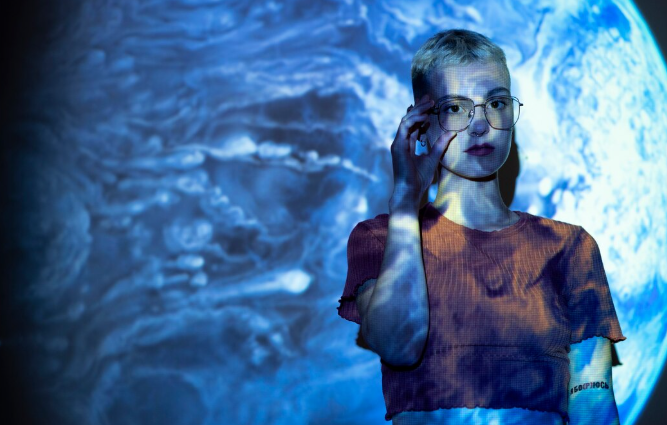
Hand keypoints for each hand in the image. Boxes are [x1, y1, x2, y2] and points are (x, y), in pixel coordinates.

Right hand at [390, 94, 456, 209]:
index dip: (421, 114)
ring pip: (406, 120)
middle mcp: (402, 142)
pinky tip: (425, 114)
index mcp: (408, 146)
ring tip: (429, 103)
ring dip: (417, 110)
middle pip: (409, 120)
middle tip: (429, 97)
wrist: (411, 190)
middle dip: (418, 107)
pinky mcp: (397, 145)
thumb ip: (440, 144)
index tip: (431, 105)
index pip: (414, 126)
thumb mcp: (434, 157)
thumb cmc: (420, 178)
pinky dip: (414, 118)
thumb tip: (452, 133)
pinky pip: (405, 126)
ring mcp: (398, 143)